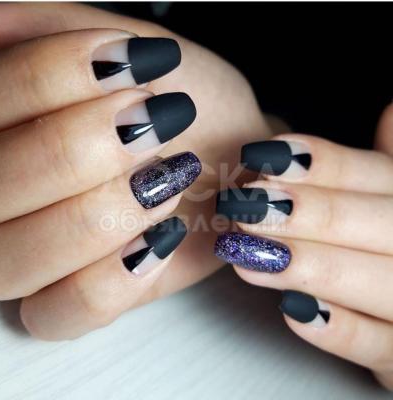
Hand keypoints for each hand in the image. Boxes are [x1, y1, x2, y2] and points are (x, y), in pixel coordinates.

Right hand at [0, 3, 270, 338]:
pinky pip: (61, 313)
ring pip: (17, 258)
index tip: (133, 68)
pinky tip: (165, 232)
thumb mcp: (123, 43)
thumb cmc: (184, 99)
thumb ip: (48, 30)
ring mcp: (29, 258)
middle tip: (155, 124)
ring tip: (169, 176)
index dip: (53, 79)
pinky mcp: (72, 301)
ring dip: (104, 211)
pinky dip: (116, 276)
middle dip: (85, 149)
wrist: (229, 153)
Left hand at [214, 103, 392, 389]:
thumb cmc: (385, 248)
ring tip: (246, 253)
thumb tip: (391, 110)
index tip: (261, 157)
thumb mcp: (387, 200)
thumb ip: (384, 167)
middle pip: (379, 223)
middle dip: (309, 212)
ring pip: (378, 282)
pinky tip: (292, 309)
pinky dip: (340, 331)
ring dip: (309, 265)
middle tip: (246, 206)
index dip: (322, 164)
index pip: (379, 174)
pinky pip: (382, 348)